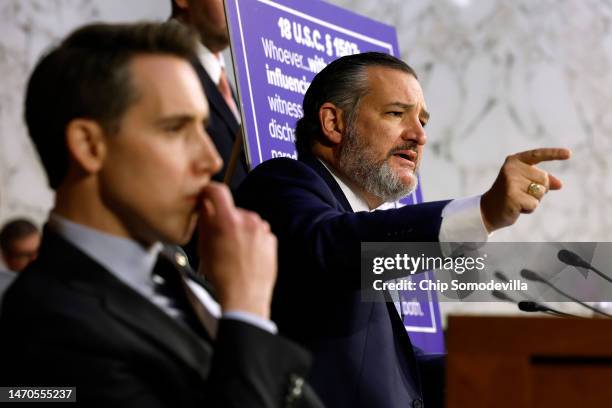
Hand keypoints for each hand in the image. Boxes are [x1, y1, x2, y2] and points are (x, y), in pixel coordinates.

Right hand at [197, 182, 276, 318]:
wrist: (245, 297)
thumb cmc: (224, 277)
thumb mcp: (204, 248)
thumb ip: (204, 223)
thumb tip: (204, 208)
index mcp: (228, 221)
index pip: (218, 191)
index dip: (209, 190)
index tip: (206, 193)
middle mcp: (248, 221)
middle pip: (232, 210)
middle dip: (224, 219)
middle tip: (218, 238)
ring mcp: (262, 230)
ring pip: (246, 221)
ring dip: (239, 229)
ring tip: (233, 251)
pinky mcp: (271, 239)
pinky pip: (257, 232)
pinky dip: (251, 239)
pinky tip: (244, 255)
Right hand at [480, 148, 570, 231]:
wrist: (488, 210)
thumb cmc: (510, 195)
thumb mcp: (526, 184)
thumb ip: (542, 181)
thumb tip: (559, 185)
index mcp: (514, 161)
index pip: (537, 155)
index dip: (554, 154)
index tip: (569, 154)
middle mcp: (512, 169)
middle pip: (544, 178)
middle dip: (540, 190)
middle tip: (522, 194)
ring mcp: (511, 182)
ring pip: (541, 192)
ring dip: (534, 200)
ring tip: (519, 200)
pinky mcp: (512, 196)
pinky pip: (534, 203)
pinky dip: (529, 209)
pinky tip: (516, 207)